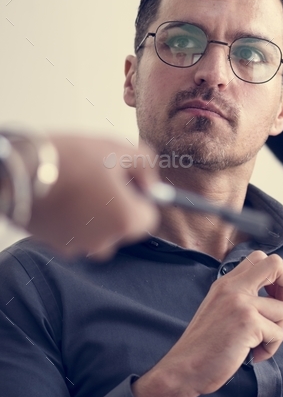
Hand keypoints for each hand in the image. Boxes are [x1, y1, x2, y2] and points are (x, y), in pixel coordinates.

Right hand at [26, 135, 159, 259]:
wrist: (18, 172)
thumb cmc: (69, 159)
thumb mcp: (117, 149)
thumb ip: (145, 165)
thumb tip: (151, 183)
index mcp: (126, 221)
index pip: (148, 216)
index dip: (140, 196)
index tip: (127, 180)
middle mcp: (105, 242)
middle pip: (122, 226)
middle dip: (116, 205)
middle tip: (99, 179)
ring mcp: (78, 247)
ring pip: (98, 231)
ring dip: (94, 213)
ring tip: (78, 185)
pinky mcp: (55, 247)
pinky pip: (74, 233)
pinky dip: (72, 219)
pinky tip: (62, 196)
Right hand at [132, 252, 282, 396]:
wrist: (183, 368)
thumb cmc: (203, 345)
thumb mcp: (219, 308)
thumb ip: (240, 297)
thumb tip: (273, 298)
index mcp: (227, 283)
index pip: (260, 258)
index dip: (276, 276)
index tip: (273, 297)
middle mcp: (233, 287)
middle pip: (276, 264)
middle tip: (279, 310)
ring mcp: (241, 303)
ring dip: (276, 331)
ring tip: (257, 344)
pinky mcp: (248, 323)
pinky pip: (278, 334)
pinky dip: (270, 349)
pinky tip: (252, 354)